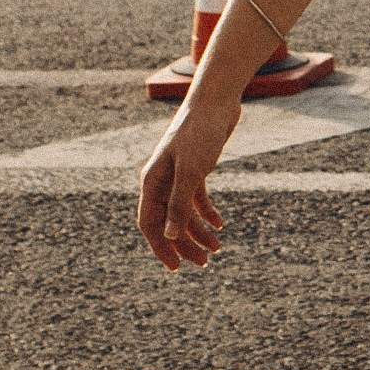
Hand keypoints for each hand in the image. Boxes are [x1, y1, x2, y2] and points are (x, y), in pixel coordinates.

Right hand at [137, 85, 237, 269]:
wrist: (216, 102)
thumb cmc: (200, 133)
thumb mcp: (192, 171)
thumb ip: (179, 204)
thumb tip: (171, 237)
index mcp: (152, 181)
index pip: (150, 223)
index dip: (161, 247)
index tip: (175, 268)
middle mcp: (161, 180)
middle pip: (168, 222)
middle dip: (183, 244)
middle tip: (203, 263)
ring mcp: (177, 174)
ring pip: (183, 213)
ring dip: (198, 232)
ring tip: (216, 249)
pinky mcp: (195, 168)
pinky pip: (195, 198)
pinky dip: (206, 213)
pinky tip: (219, 224)